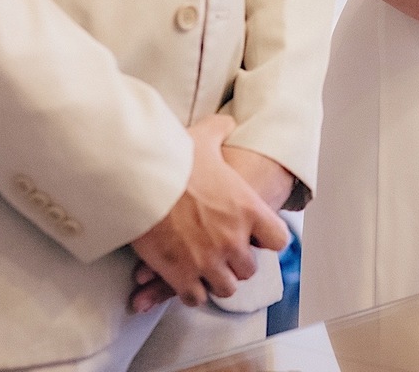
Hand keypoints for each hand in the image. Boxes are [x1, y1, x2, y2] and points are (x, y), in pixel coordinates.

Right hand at [128, 114, 289, 311]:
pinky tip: (185, 281)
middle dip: (237, 262)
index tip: (254, 236)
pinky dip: (192, 292)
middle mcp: (234, 240)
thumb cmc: (174, 160)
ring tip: (206, 270)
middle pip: (249, 268)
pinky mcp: (181, 275)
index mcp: (248, 210)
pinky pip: (196, 297)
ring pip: (226, 287)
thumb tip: (226, 121)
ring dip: (217, 280)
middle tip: (223, 253)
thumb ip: (221, 129)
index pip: (278, 240)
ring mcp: (209, 261)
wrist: (141, 182)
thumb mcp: (204, 137)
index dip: (266, 239)